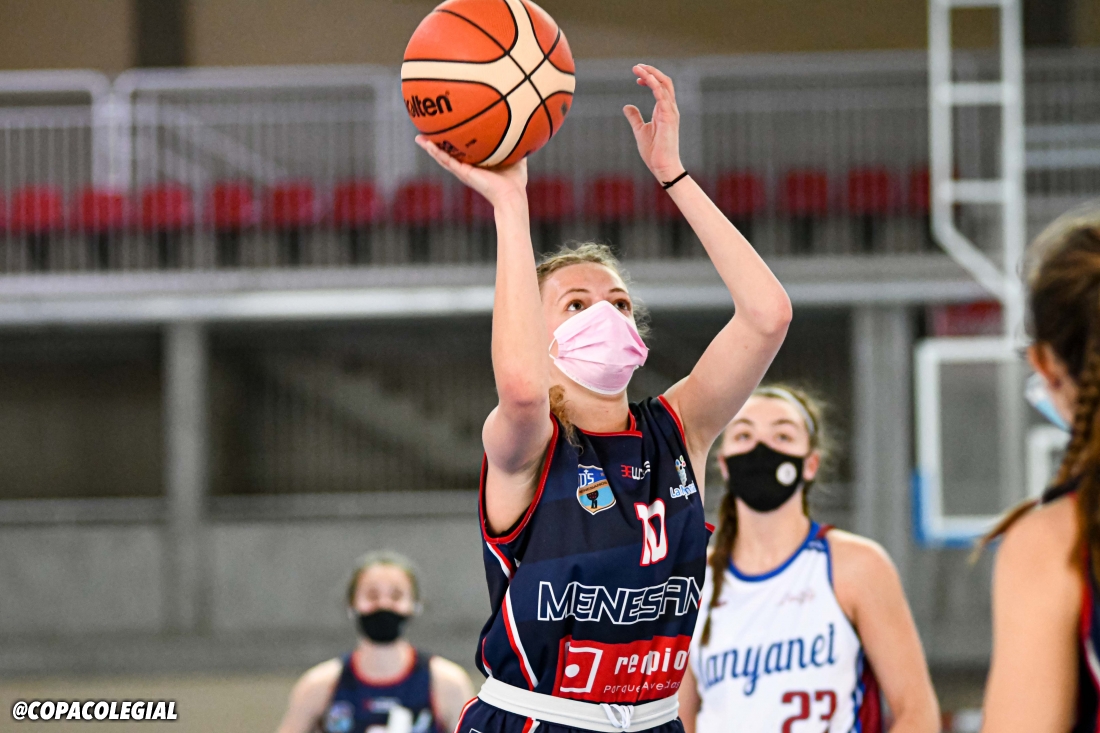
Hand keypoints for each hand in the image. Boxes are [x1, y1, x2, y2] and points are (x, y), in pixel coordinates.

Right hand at [415, 136, 527, 209]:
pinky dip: (435, 152)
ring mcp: (463, 171)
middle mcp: (467, 168)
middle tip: (425, 134)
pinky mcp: (463, 173)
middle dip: (438, 144)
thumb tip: (523, 130)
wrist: (511, 196)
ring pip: (442, 157)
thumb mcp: (516, 158)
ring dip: (430, 147)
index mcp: (477, 164)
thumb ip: (517, 145)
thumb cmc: (515, 182)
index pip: (463, 151)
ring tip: (418, 138)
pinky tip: (426, 143)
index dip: (454, 143)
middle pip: (448, 153)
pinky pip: (446, 160)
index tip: (447, 131)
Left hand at [623, 64, 682, 181]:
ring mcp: (671, 112)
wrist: (662, 166)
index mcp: (664, 110)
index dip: (649, 79)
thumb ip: (635, 117)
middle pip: (665, 82)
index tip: (637, 78)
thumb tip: (627, 106)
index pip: (660, 87)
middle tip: (636, 66)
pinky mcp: (669, 117)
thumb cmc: (654, 151)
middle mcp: (670, 108)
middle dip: (651, 71)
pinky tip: (644, 79)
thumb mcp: (640, 130)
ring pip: (664, 85)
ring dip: (651, 74)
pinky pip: (662, 96)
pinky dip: (654, 85)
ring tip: (637, 68)